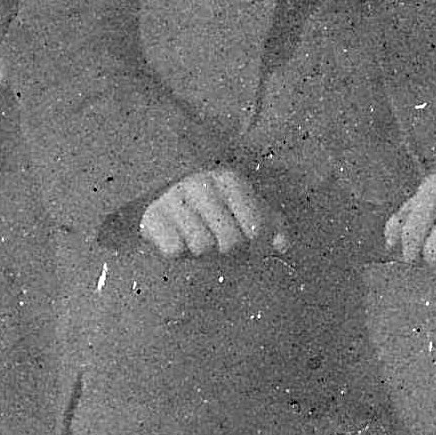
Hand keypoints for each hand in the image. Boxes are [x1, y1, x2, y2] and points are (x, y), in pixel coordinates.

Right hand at [139, 168, 289, 261]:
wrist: (161, 197)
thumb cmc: (214, 209)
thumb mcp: (246, 210)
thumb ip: (271, 225)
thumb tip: (283, 246)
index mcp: (230, 181)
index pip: (256, 227)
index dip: (257, 246)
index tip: (251, 248)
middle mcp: (202, 184)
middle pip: (230, 242)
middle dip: (228, 252)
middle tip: (220, 247)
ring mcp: (174, 197)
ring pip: (202, 247)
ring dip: (202, 253)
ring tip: (198, 242)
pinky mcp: (152, 216)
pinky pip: (174, 250)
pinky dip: (179, 253)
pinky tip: (178, 240)